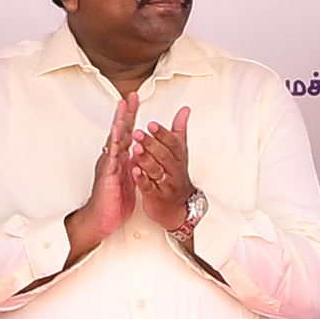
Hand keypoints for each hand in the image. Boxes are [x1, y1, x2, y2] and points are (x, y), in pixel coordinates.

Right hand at [73, 93, 142, 253]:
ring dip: (119, 121)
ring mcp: (109, 164)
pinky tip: (116, 131)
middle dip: (126, 112)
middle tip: (131, 95)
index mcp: (120, 158)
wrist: (101, 218)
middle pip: (120, 130)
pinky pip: (112, 155)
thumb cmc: (113, 202)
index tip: (135, 102)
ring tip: (123, 106)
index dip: (131, 117)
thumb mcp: (128, 179)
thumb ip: (132, 165)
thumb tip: (139, 154)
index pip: (126, 133)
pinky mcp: (108, 173)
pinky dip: (115, 142)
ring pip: (115, 138)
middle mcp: (113, 158)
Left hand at [131, 105, 198, 236]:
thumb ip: (179, 130)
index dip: (162, 134)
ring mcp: (166, 184)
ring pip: (157, 170)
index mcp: (179, 158)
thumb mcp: (179, 152)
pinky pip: (149, 187)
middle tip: (139, 133)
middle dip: (151, 143)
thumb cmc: (176, 177)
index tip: (152, 124)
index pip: (173, 143)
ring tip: (135, 149)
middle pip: (164, 155)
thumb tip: (184, 111)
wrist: (178, 207)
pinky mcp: (156, 197)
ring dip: (146, 159)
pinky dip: (142, 179)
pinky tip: (135, 172)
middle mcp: (174, 171)